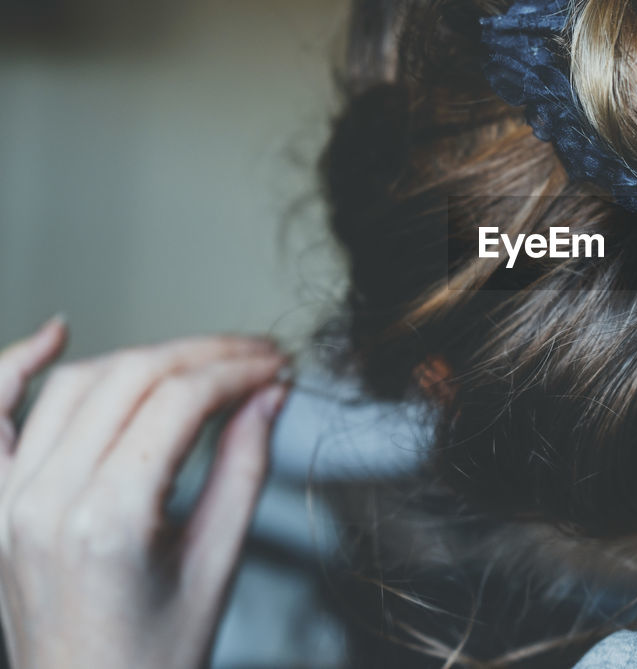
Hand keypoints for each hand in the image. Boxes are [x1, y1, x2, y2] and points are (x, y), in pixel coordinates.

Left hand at [0, 316, 289, 668]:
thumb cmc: (150, 661)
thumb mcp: (216, 566)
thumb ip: (244, 469)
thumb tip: (270, 397)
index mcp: (106, 522)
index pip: (179, 401)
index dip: (237, 370)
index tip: (275, 367)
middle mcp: (45, 502)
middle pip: (131, 378)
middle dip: (204, 354)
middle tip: (255, 357)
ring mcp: (9, 501)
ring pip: (76, 383)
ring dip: (144, 355)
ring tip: (199, 359)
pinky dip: (16, 367)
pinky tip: (55, 333)